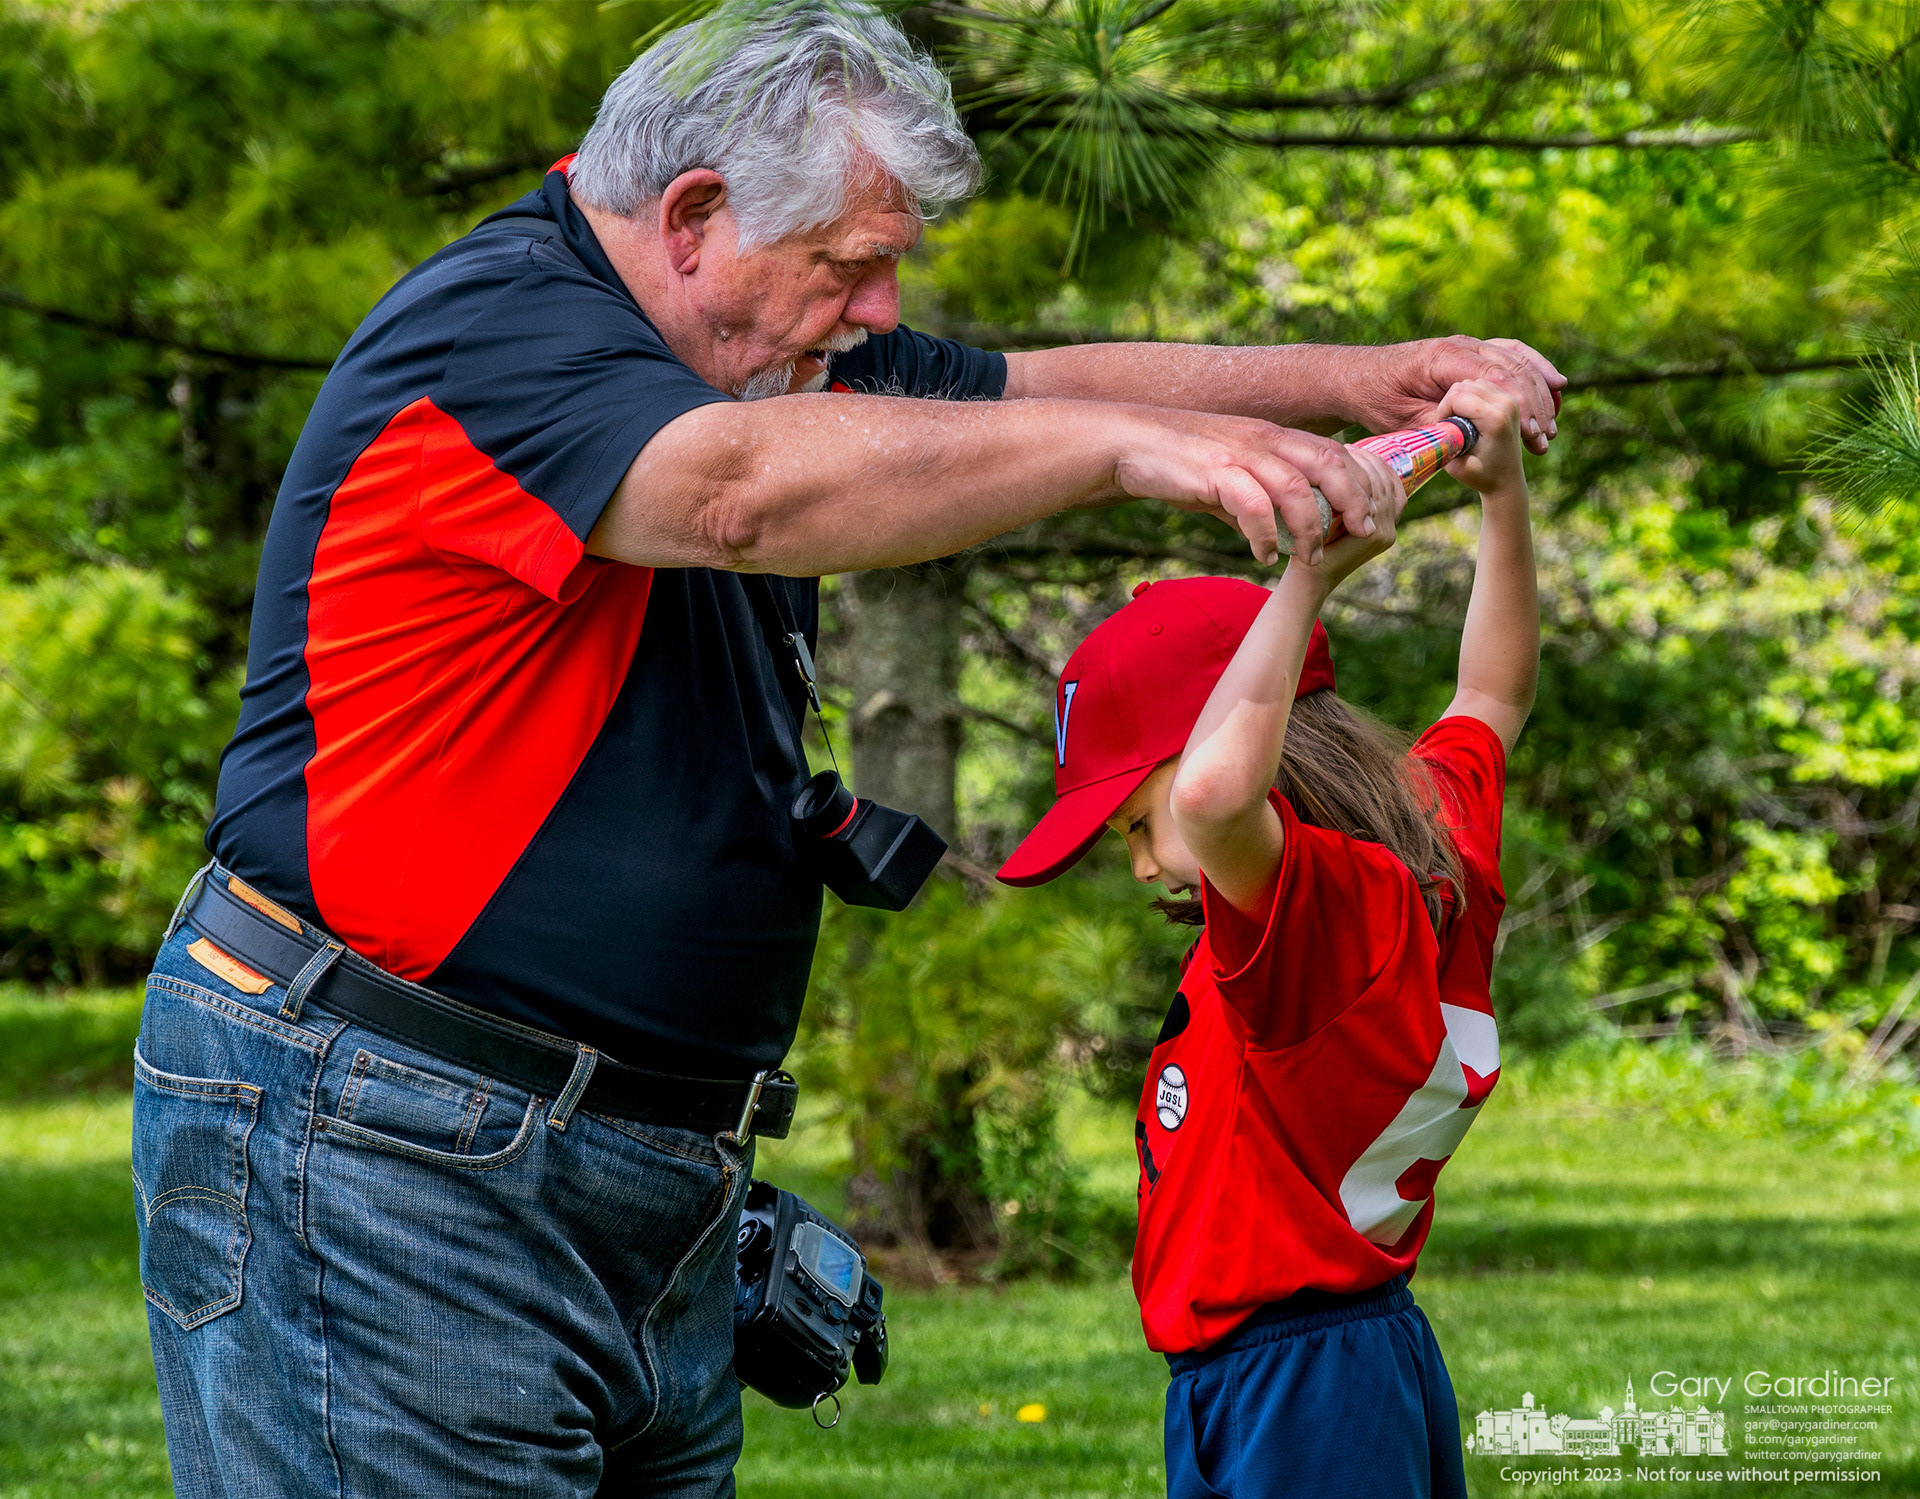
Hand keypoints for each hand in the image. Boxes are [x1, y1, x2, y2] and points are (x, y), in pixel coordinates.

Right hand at [1112, 408, 1402, 565]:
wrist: (1129, 444)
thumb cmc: (1180, 462)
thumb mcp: (1229, 478)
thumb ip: (1257, 502)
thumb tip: (1274, 538)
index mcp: (1274, 437)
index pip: (1334, 452)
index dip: (1360, 483)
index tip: (1371, 516)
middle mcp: (1264, 439)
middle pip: (1328, 463)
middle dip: (1353, 500)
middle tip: (1364, 533)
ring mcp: (1240, 454)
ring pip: (1294, 486)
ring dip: (1310, 526)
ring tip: (1311, 558)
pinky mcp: (1214, 471)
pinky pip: (1251, 504)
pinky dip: (1263, 534)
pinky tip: (1263, 556)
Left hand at [1286, 446, 1407, 595]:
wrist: (1306, 576)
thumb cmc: (1313, 541)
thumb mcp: (1335, 513)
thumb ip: (1344, 493)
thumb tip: (1344, 456)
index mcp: (1387, 520)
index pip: (1390, 480)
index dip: (1373, 461)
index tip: (1351, 449)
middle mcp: (1390, 527)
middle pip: (1385, 479)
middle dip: (1366, 460)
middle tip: (1345, 448)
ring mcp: (1385, 532)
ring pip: (1377, 485)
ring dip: (1361, 466)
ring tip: (1341, 455)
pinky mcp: (1374, 535)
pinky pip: (1369, 499)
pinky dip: (1356, 481)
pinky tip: (1339, 471)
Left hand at [1359, 335, 1563, 454]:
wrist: (1359, 378)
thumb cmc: (1376, 400)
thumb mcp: (1403, 421)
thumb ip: (1438, 426)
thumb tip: (1471, 438)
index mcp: (1443, 358)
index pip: (1494, 376)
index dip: (1518, 405)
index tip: (1532, 433)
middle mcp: (1460, 345)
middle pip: (1512, 368)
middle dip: (1535, 403)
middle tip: (1547, 437)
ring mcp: (1467, 345)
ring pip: (1516, 361)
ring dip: (1538, 391)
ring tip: (1552, 425)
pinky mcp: (1470, 351)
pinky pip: (1510, 355)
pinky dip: (1533, 369)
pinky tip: (1556, 385)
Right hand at [1437, 378, 1528, 498]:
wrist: (1507, 481)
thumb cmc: (1482, 477)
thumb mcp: (1456, 467)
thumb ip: (1443, 445)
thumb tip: (1431, 429)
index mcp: (1495, 418)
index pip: (1457, 396)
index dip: (1443, 411)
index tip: (1445, 429)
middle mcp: (1506, 404)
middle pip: (1463, 386)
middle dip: (1450, 403)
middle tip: (1451, 425)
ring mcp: (1510, 399)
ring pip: (1471, 383)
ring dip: (1460, 399)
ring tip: (1460, 420)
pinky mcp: (1510, 399)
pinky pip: (1481, 386)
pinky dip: (1470, 396)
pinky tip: (1469, 414)